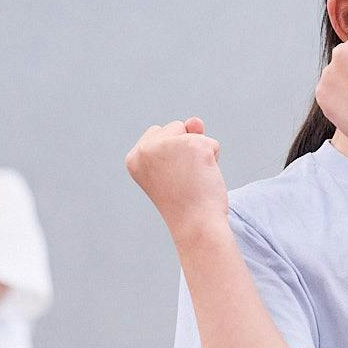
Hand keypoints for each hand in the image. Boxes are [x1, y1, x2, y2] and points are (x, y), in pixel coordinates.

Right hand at [125, 117, 228, 234]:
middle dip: (184, 150)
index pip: (157, 135)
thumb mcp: (175, 168)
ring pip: (192, 133)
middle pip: (174, 128)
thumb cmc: (185, 202)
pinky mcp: (194, 145)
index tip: (170, 180)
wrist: (195, 226)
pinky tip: (204, 179)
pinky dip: (213, 160)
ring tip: (192, 180)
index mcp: (134, 157)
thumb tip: (195, 121)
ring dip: (199, 154)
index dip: (171, 157)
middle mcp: (146, 148)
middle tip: (182, 181)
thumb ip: (181, 137)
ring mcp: (169, 145)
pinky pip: (211, 143)